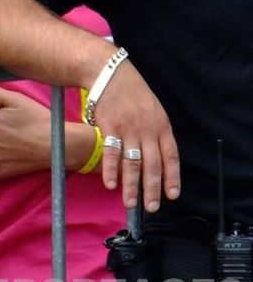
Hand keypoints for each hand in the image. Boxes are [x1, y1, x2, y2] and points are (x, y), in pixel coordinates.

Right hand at [93, 59, 179, 211]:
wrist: (110, 73)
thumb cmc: (131, 91)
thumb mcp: (153, 108)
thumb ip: (156, 131)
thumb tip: (156, 155)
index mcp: (162, 126)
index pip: (171, 157)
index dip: (172, 178)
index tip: (172, 195)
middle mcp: (148, 130)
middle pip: (152, 165)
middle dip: (152, 189)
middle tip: (151, 207)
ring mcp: (129, 130)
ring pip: (132, 163)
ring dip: (132, 186)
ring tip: (130, 203)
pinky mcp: (110, 128)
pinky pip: (111, 153)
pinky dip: (111, 170)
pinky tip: (110, 184)